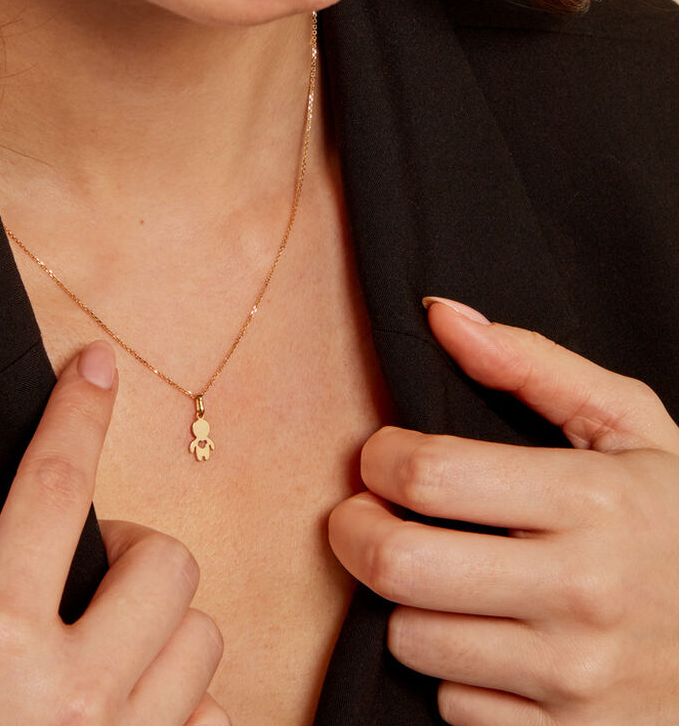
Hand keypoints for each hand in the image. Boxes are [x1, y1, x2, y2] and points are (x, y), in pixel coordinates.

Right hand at [0, 340, 227, 725]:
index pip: (55, 487)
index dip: (77, 411)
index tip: (93, 366)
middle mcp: (75, 696)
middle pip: (167, 563)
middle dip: (132, 549)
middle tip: (83, 571)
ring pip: (200, 638)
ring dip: (154, 626)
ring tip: (94, 650)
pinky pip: (211, 717)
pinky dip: (175, 700)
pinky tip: (118, 711)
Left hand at [329, 298, 678, 724]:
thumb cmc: (674, 519)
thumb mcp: (630, 427)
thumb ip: (532, 365)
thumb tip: (443, 316)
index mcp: (592, 501)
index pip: (426, 475)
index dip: (379, 458)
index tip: (383, 457)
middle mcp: (583, 593)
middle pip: (398, 563)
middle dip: (355, 531)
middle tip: (365, 515)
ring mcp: (576, 678)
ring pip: (411, 638)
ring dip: (404, 602)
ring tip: (435, 573)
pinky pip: (453, 706)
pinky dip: (452, 671)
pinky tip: (486, 636)